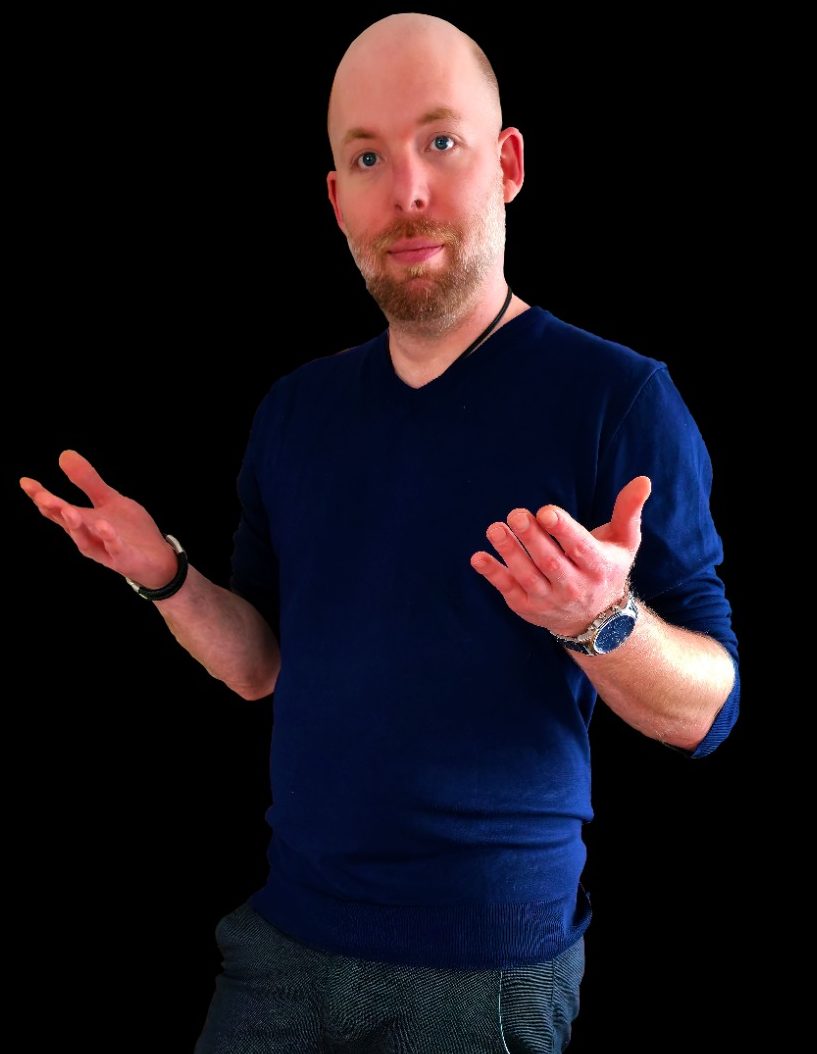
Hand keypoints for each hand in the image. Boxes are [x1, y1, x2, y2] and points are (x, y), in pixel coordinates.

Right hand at [19, 450, 177, 588]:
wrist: (158, 559)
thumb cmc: (129, 531)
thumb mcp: (109, 500)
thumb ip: (87, 481)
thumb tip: (64, 454)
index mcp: (83, 521)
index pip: (57, 509)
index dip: (40, 496)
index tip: (26, 482)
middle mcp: (89, 536)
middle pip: (67, 523)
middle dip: (54, 510)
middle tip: (42, 498)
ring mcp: (105, 549)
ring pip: (84, 539)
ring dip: (75, 526)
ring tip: (69, 510)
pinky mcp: (124, 558)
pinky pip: (115, 549)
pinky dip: (110, 539)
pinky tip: (105, 527)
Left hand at [470, 476, 650, 635]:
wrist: (596, 619)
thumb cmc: (607, 568)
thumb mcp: (623, 542)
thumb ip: (628, 511)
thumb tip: (643, 480)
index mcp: (598, 567)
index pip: (580, 548)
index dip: (563, 531)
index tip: (546, 512)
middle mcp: (574, 586)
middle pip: (550, 562)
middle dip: (532, 538)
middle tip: (516, 514)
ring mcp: (549, 599)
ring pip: (527, 576)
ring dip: (509, 552)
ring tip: (495, 529)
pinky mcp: (527, 607)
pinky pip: (508, 590)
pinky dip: (493, 575)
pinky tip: (478, 557)